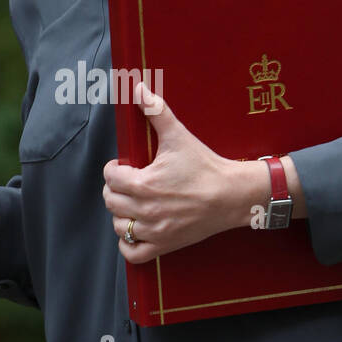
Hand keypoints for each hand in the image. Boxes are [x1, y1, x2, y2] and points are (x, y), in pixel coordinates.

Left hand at [102, 80, 235, 262]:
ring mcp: (154, 230)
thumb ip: (156, 111)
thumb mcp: (178, 136)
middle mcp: (145, 209)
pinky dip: (129, 244)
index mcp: (144, 184)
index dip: (114, 169)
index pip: (109, 177)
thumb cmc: (205, 166)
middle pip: (110, 201)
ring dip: (121, 214)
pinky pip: (133, 253)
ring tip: (134, 203)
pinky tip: (136, 229)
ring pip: (119, 226)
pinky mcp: (165, 245)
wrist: (233, 195)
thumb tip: (139, 88)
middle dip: (116, 189)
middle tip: (130, 182)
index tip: (126, 166)